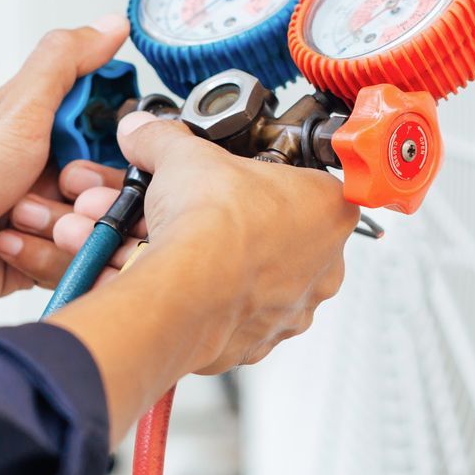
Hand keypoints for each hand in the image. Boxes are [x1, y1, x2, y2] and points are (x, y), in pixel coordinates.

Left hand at [0, 18, 137, 313]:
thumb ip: (66, 63)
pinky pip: (69, 268)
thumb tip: (109, 23)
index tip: (89, 152)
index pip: (111, 134)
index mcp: (40, 126)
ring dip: (60, 232)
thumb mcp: (14, 109)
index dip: (114, 150)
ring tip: (18, 223)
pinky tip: (8, 248)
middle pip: (108, 189)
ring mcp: (35, 217)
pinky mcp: (27, 261)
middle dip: (86, 198)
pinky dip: (44, 261)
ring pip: (93, 232)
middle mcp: (39, 170)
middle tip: (58, 193)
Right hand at [44, 111, 357, 427]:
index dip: (269, 180)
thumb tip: (145, 131)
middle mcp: (325, 263)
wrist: (185, 291)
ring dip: (230, 269)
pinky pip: (240, 320)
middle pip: (286, 237)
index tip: (242, 182)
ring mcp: (296, 307)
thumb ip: (164, 139)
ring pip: (263, 282)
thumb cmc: (211, 225)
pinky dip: (214, 306)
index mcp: (329, 208)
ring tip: (190, 253)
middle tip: (210, 217)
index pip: (309, 186)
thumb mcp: (183, 157)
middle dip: (246, 228)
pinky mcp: (261, 343)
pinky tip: (189, 287)